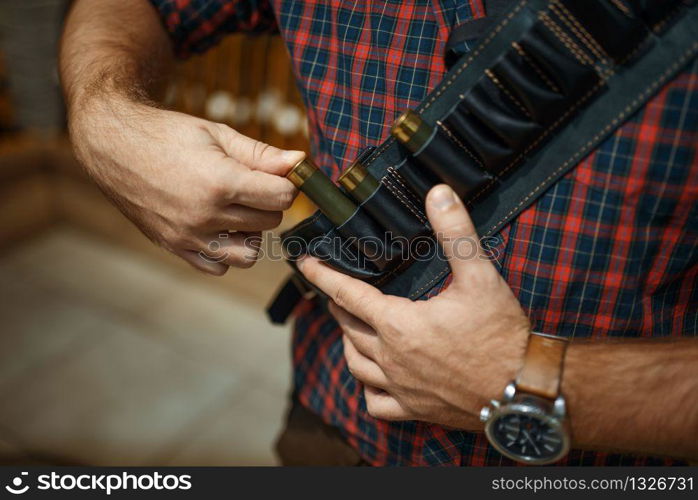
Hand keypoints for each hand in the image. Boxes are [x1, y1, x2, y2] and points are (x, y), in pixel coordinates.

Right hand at [68, 94, 303, 274]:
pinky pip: (218, 267)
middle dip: (267, 203)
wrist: (113, 145)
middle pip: (269, 223)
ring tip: (236, 211)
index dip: (285, 184)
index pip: (282, 199)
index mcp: (220, 182)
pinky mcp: (174, 247)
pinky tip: (217, 227)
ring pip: (248, 254)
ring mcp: (188, 236)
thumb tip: (301, 163)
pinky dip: (225, 252)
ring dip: (250, 234)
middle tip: (250, 185)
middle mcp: (204, 215)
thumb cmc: (167, 134)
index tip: (275, 175)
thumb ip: (261, 153)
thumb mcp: (217, 134)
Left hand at [297, 184, 530, 428]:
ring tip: (351, 328)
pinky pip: (375, 403)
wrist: (525, 391)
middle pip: (348, 327)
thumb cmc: (501, 335)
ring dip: (348, 342)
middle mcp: (390, 357)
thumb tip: (439, 194)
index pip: (347, 293)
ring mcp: (400, 387)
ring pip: (355, 364)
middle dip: (338, 305)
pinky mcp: (414, 410)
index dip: (322, 274)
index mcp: (398, 324)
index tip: (304, 262)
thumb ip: (456, 232)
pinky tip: (374, 378)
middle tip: (338, 291)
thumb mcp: (480, 276)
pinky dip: (367, 389)